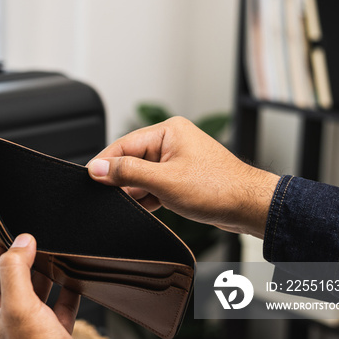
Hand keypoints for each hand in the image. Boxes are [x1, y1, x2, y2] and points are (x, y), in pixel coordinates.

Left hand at [0, 233, 84, 338]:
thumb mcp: (19, 306)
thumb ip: (16, 269)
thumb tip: (21, 241)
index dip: (2, 251)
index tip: (12, 230)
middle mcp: (7, 324)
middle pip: (15, 281)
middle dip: (27, 259)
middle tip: (39, 239)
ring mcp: (31, 332)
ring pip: (38, 294)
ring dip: (48, 275)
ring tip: (57, 255)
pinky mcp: (53, 338)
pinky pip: (60, 309)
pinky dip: (67, 294)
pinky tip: (76, 281)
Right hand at [87, 116, 279, 238]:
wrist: (250, 207)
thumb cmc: (219, 188)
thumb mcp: (164, 181)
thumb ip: (128, 173)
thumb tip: (99, 168)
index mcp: (168, 131)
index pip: (124, 144)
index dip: (105, 162)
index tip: (89, 177)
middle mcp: (172, 142)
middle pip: (132, 159)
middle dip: (122, 180)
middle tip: (109, 195)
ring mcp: (177, 160)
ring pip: (142, 175)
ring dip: (137, 191)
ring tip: (139, 202)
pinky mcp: (181, 178)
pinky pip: (154, 185)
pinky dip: (148, 197)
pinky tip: (148, 207)